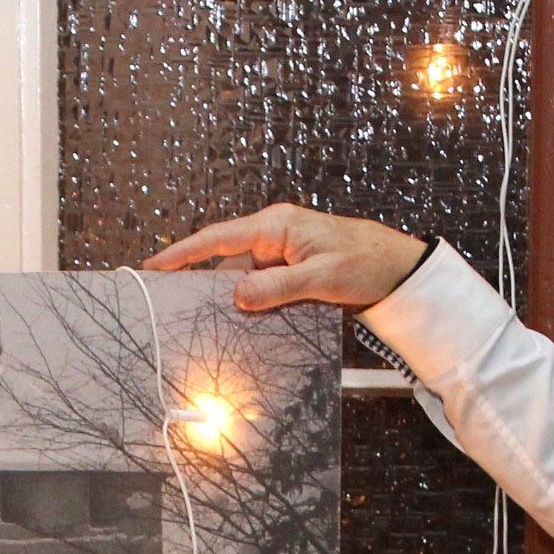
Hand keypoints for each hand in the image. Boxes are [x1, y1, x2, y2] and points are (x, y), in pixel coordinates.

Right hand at [145, 204, 427, 312]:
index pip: (218, 238)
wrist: (399, 268)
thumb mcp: (321, 277)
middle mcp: (273, 235)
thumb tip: (238, 296)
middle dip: (214, 289)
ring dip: (243, 302)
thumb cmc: (366, 261)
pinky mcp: (291, 270)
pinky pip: (264, 287)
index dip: (182, 253)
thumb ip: (277, 286)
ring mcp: (282, 252)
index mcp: (275, 226)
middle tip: (193, 314)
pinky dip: (260, 304)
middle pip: (229, 263)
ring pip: (246, 279)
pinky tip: (259, 322)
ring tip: (237, 327)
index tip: (154, 266)